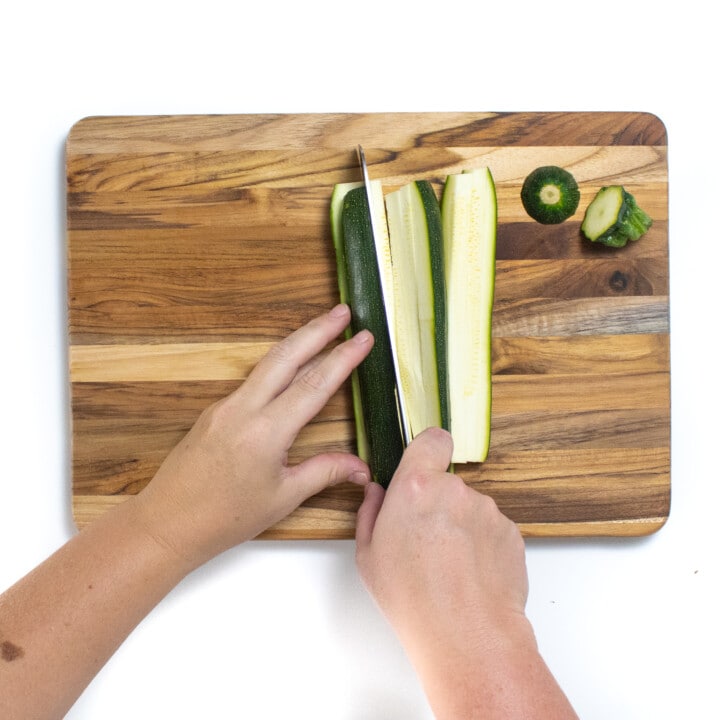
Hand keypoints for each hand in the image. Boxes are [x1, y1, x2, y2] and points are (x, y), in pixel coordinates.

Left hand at [137, 303, 372, 567]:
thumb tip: (361, 468)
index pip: (314, 385)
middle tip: (343, 311)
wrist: (167, 523)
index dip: (343, 358)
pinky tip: (290, 365)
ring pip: (267, 363)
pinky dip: (277, 365)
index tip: (364, 338)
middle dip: (317, 330)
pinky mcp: (215, 411)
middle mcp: (244, 409)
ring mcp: (226, 406)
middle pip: (286, 356)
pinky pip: (252, 380)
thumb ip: (324, 473)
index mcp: (266, 432)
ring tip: (321, 328)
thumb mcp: (282, 498)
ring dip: (296, 342)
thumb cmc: (225, 517)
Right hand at [355, 428, 577, 718]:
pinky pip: (491, 529)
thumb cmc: (414, 599)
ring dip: (461, 526)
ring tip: (450, 566)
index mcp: (415, 487)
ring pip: (470, 508)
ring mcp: (487, 510)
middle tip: (426, 541)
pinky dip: (482, 545)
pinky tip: (470, 574)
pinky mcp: (511, 531)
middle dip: (437, 503)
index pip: (431, 439)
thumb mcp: (369, 556)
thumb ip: (371, 512)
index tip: (423, 465)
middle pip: (446, 483)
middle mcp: (454, 490)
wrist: (467, 635)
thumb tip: (376, 493)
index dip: (428, 450)